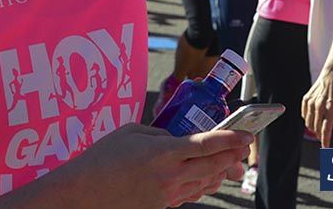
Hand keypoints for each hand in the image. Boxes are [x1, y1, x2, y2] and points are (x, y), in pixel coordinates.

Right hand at [59, 125, 250, 207]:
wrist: (85, 193)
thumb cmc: (102, 157)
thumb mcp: (130, 131)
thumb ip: (159, 132)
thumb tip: (175, 138)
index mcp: (162, 151)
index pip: (206, 144)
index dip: (230, 139)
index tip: (247, 135)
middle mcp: (170, 174)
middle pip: (213, 165)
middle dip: (232, 154)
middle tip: (243, 146)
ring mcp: (168, 193)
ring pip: (206, 182)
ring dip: (221, 171)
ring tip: (229, 161)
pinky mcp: (163, 205)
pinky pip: (191, 193)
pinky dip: (204, 184)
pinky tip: (207, 177)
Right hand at [301, 70, 332, 147]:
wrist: (330, 77)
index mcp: (330, 108)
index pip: (326, 129)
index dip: (325, 140)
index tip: (326, 148)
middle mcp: (319, 106)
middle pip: (316, 128)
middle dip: (320, 135)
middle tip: (324, 137)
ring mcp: (311, 102)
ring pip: (308, 123)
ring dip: (314, 128)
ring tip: (319, 128)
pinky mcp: (305, 99)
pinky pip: (304, 115)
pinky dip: (308, 119)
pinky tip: (313, 118)